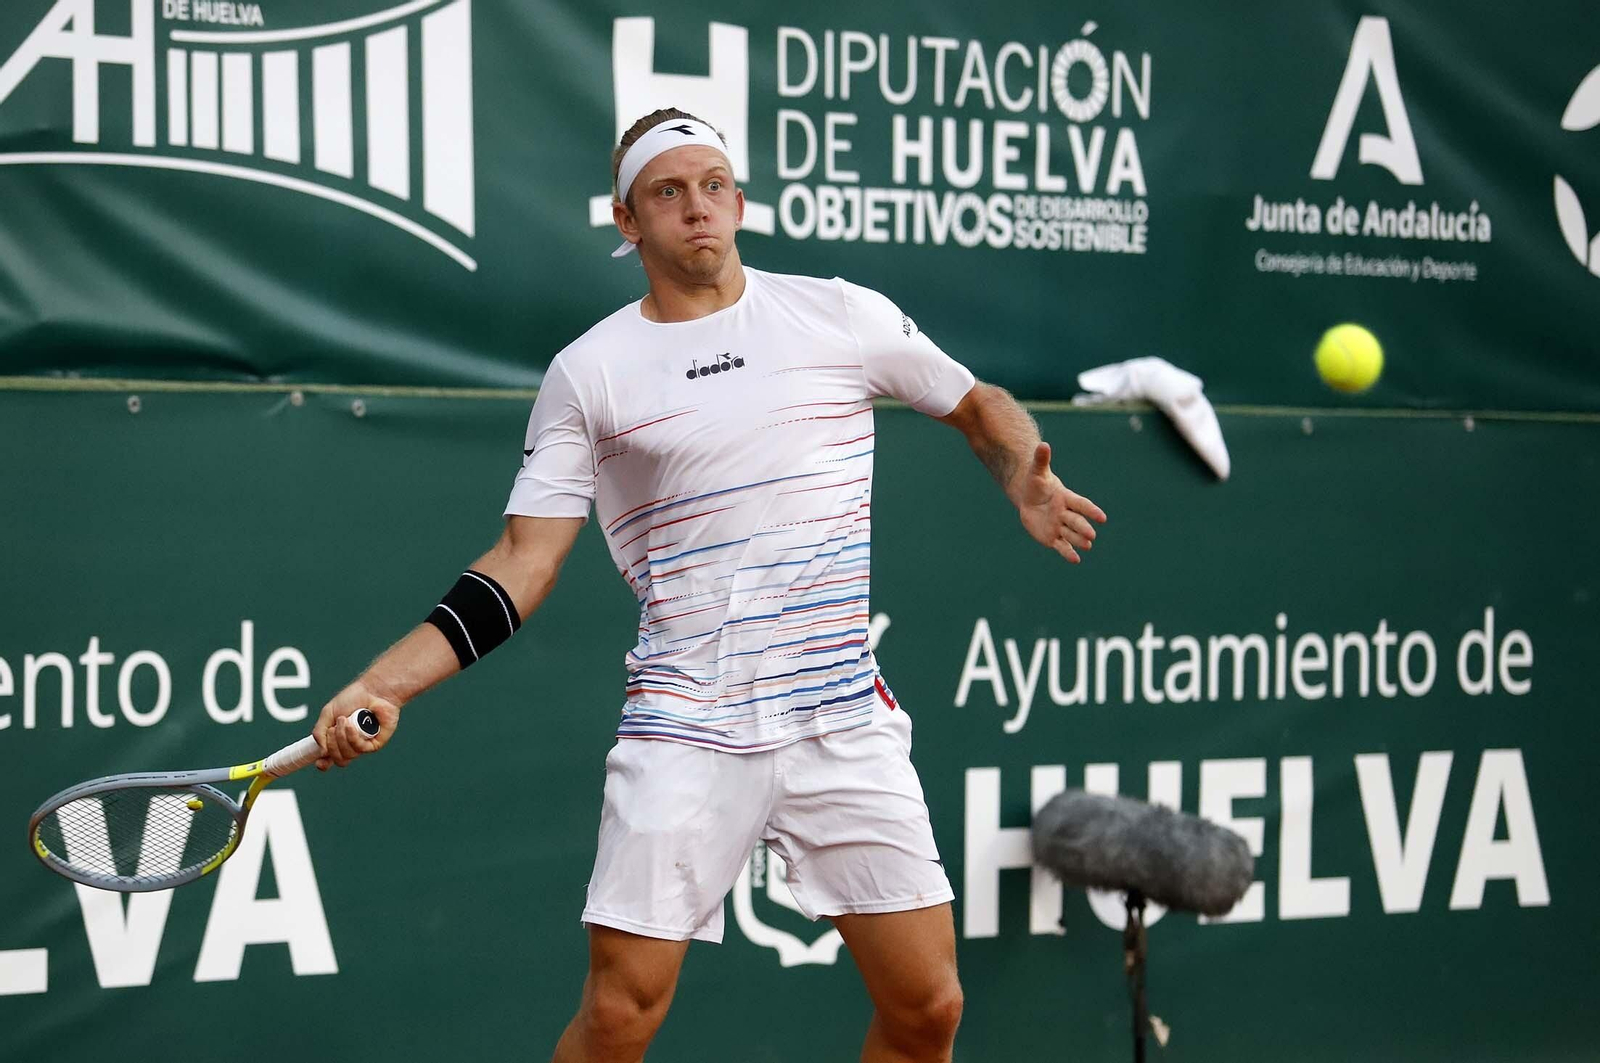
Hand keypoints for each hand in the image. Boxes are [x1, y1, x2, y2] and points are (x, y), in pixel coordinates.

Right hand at [312, 680, 400, 769]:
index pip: (330, 759)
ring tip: (344, 720)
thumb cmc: (353, 698)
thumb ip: (319, 732)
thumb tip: (321, 752)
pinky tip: (351, 726)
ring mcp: (364, 745)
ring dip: (341, 738)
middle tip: (333, 728)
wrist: (373, 690)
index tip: (319, 762)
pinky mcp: (375, 743)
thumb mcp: (328, 713)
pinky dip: (352, 738)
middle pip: (338, 759)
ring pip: (348, 755)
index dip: (324, 764)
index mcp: (338, 739)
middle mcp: (351, 744)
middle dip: (332, 745)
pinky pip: (360, 749)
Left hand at [1012, 442, 1106, 562]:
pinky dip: (1068, 553)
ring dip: (1079, 541)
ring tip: (1087, 545)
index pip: (1081, 504)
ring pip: (1071, 535)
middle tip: (1092, 535)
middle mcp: (1066, 514)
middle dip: (1083, 528)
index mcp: (1066, 498)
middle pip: (1077, 521)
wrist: (1030, 499)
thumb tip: (1043, 444)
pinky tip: (1075, 560)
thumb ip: (1041, 460)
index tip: (1102, 517)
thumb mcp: (1037, 472)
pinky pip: (1062, 546)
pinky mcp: (1053, 538)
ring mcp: (1060, 526)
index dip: (1091, 511)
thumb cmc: (1037, 484)